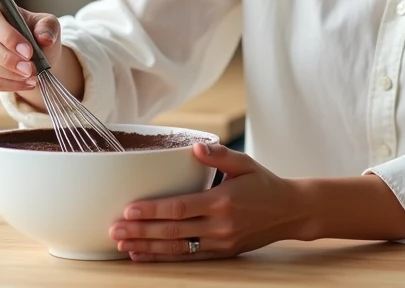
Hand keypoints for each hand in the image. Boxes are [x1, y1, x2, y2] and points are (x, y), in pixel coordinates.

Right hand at [0, 0, 62, 93]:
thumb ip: (47, 27)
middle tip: (30, 68)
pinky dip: (9, 85)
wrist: (35, 54)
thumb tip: (44, 37)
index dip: (7, 36)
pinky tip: (26, 83)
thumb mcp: (47, 24)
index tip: (28, 50)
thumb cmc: (36, 32)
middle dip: (8, 58)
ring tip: (31, 76)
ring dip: (10, 74)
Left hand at [108, 143, 311, 261]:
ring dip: (147, 247)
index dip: (153, 210)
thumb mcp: (245, 163)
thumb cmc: (265, 183)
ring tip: (122, 244)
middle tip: (114, 229)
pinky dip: (163, 258)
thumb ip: (219, 155)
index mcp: (222, 201)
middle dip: (140, 231)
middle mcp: (219, 226)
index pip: (180, 207)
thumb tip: (194, 146)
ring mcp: (220, 243)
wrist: (290, 212)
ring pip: (176, 248)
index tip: (129, 209)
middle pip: (172, 231)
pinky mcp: (221, 253)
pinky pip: (187, 257)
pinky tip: (143, 255)